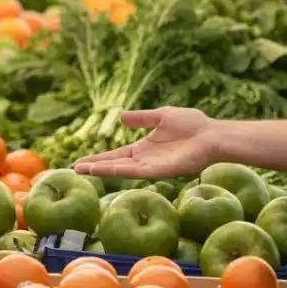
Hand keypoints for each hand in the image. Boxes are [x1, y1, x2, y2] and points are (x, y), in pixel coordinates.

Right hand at [72, 106, 217, 178]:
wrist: (212, 135)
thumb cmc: (192, 125)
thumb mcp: (161, 116)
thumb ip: (142, 118)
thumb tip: (121, 117)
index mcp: (144, 149)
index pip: (117, 155)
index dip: (99, 158)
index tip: (81, 162)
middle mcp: (145, 160)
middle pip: (114, 165)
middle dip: (94, 167)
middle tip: (74, 169)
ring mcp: (152, 166)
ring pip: (121, 170)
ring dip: (102, 170)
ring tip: (82, 170)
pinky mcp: (160, 170)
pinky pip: (135, 171)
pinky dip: (118, 170)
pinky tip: (104, 169)